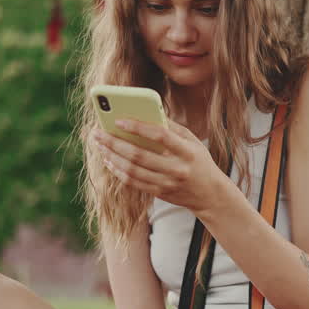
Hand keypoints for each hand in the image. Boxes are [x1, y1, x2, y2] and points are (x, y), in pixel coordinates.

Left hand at [94, 119, 226, 212]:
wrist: (210, 195)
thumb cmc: (199, 162)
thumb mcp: (193, 142)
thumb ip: (173, 128)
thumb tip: (147, 113)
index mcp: (187, 152)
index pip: (160, 136)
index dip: (138, 127)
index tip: (118, 120)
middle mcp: (177, 168)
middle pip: (139, 154)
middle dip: (114, 142)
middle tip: (97, 132)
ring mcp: (167, 183)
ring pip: (132, 170)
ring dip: (112, 156)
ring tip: (100, 145)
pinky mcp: (160, 193)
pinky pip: (133, 182)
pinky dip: (118, 171)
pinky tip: (109, 160)